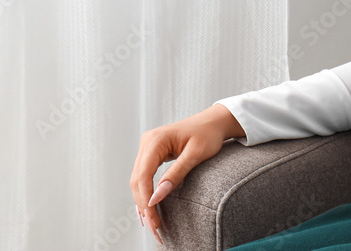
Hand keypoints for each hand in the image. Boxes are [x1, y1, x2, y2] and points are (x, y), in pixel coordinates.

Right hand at [130, 106, 232, 244]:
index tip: (152, 217)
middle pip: (137, 180)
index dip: (146, 198)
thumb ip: (176, 174)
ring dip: (143, 202)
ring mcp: (147, 147)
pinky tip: (149, 210)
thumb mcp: (195, 155)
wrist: (213, 122)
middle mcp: (147, 142)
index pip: (143, 174)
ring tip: (152, 224)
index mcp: (155, 140)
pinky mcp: (152, 154)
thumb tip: (158, 196)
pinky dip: (146, 193)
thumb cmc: (208, 134)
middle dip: (144, 205)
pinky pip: (143, 176)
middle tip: (154, 228)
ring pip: (138, 180)